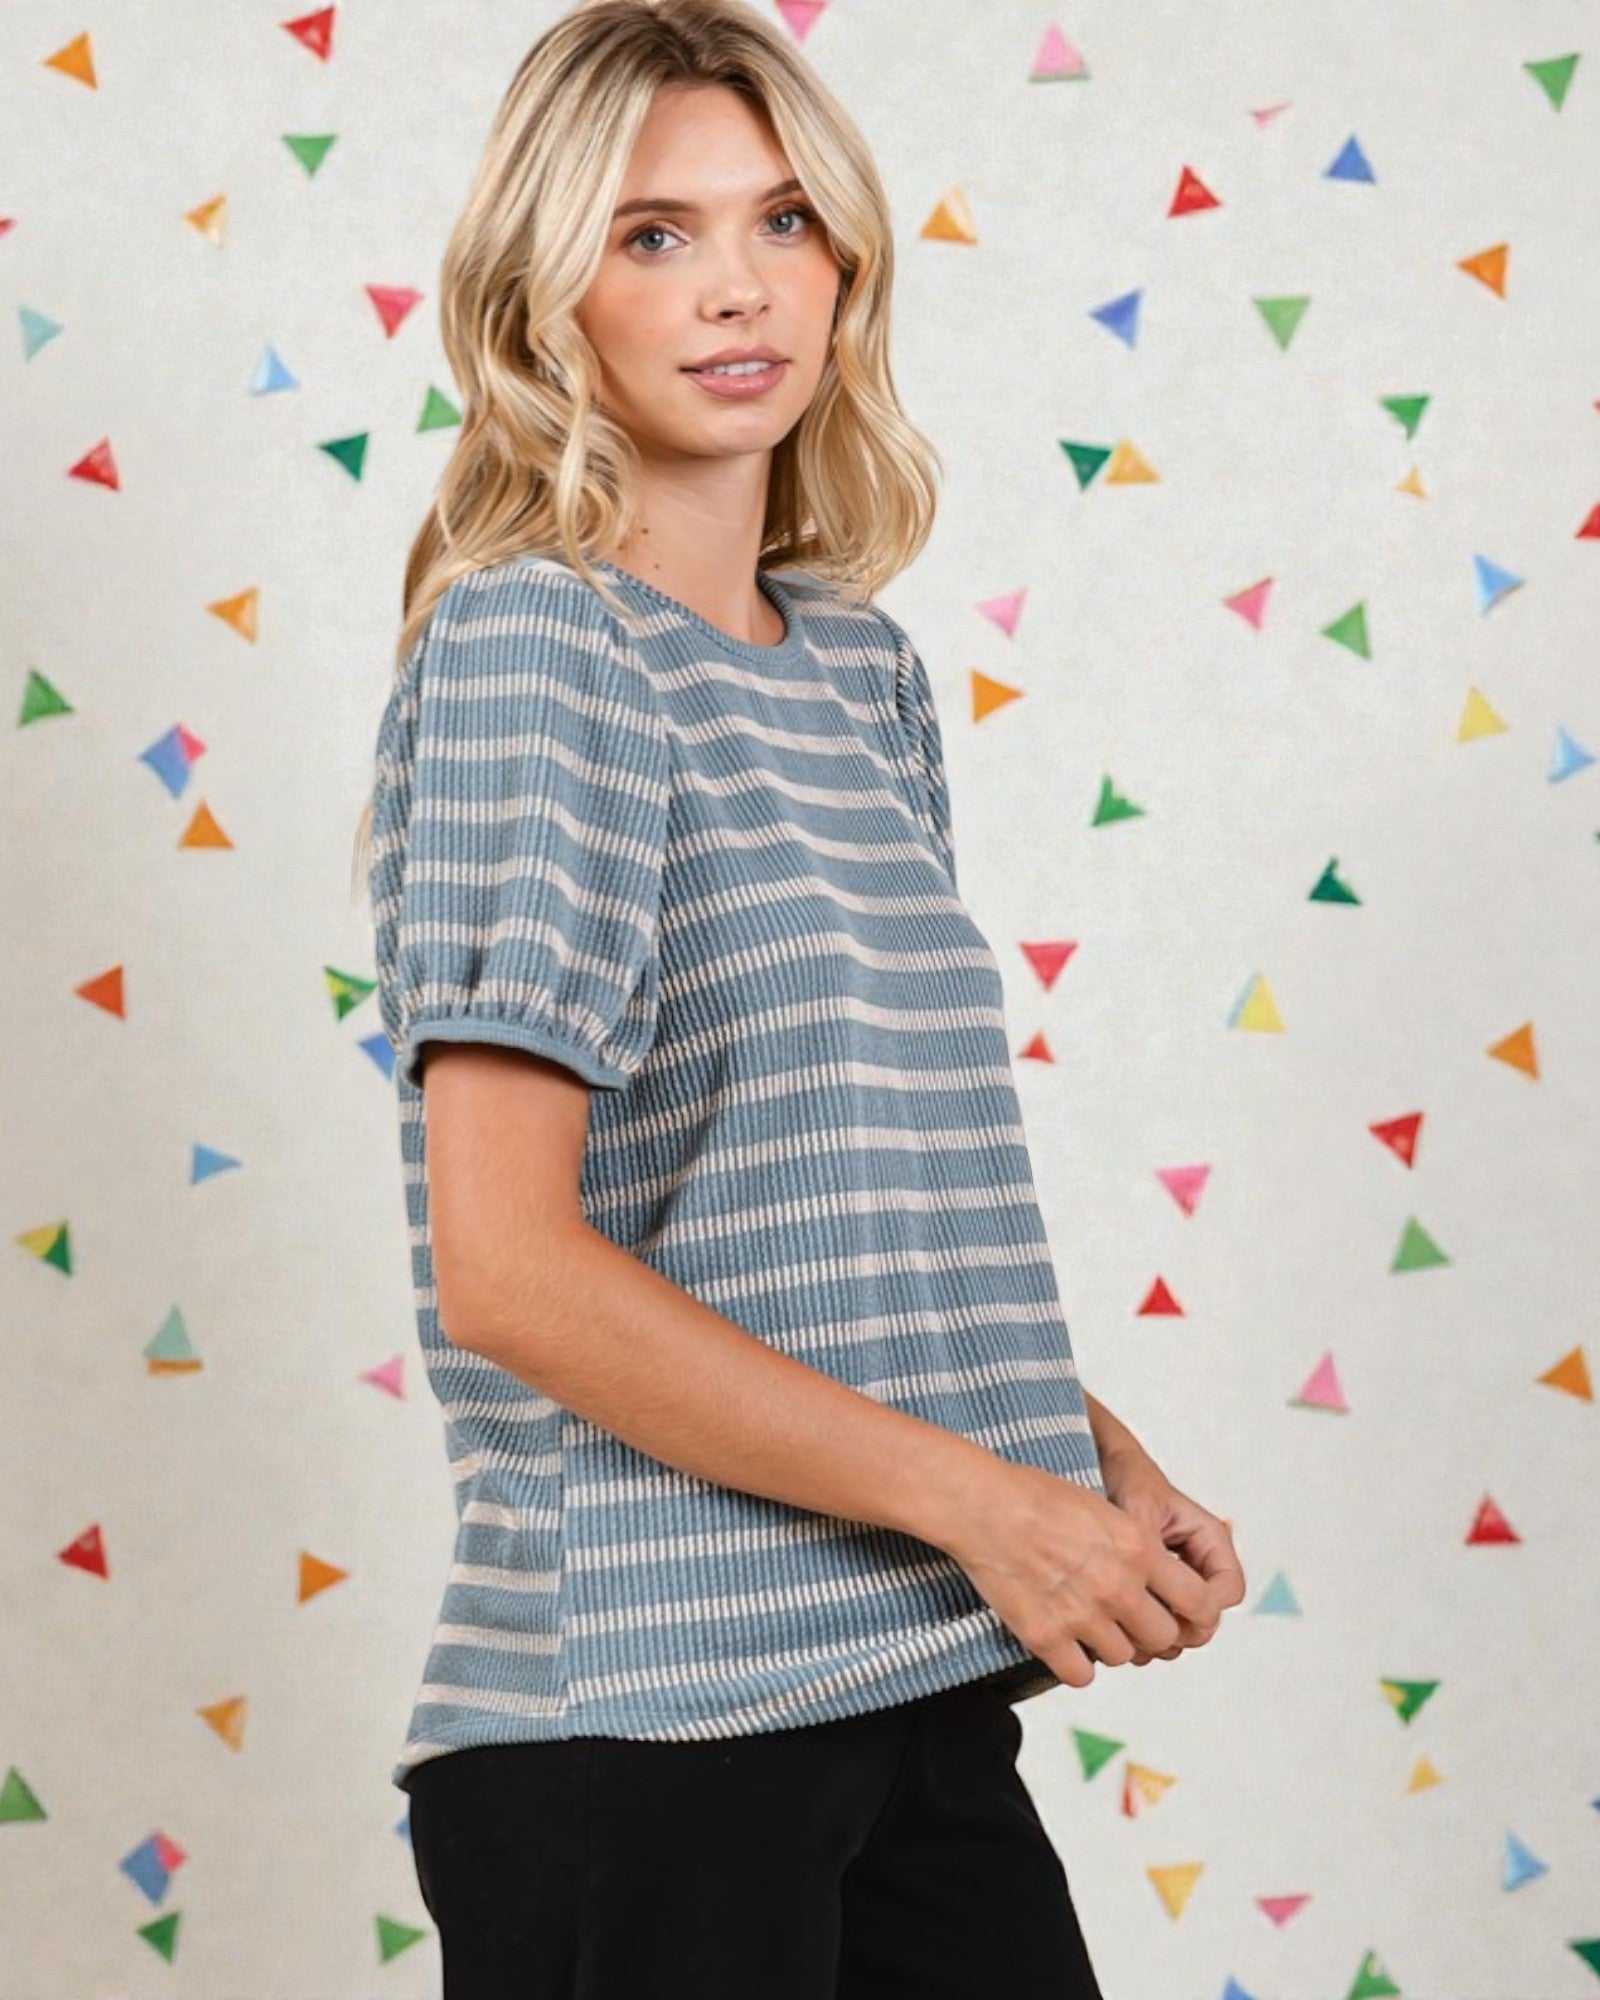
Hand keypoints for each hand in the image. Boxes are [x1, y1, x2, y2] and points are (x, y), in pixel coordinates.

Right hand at [935, 1457, 1218, 1689]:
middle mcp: (1117, 1586)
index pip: (1198, 1601)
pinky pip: (1080, 1675)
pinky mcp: (1045, 1637)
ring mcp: (1081, 1615)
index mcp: (1137, 1548)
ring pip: (1121, 1657)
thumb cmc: (1035, 1495)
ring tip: (1086, 1620)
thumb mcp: (1104, 1509)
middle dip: (1149, 1630)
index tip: (1179, 1611)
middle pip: (1163, 1637)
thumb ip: (1137, 1548)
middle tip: (1128, 1617)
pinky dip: (1074, 1663)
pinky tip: (1063, 1640)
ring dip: (1108, 1643)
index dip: (1194, 1612)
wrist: (981, 1505)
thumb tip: (1158, 1576)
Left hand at [1100, 1447, 1246, 1665]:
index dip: (1206, 1607)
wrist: (1102, 1468)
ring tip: (1124, 1620)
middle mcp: (1199, 1564)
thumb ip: (1152, 1549)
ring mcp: (1179, 1580)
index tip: (1172, 1606)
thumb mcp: (1137, 1510)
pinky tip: (1116, 1619)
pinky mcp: (1157, 1592)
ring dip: (1159, 1635)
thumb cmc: (1126, 1480)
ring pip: (1185, 1628)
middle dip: (1180, 1628)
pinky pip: (1161, 1624)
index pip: (1229, 1590)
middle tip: (1142, 1620)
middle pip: (1208, 1618)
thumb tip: (1163, 1593)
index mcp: (1209, 1539)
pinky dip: (1142, 1630)